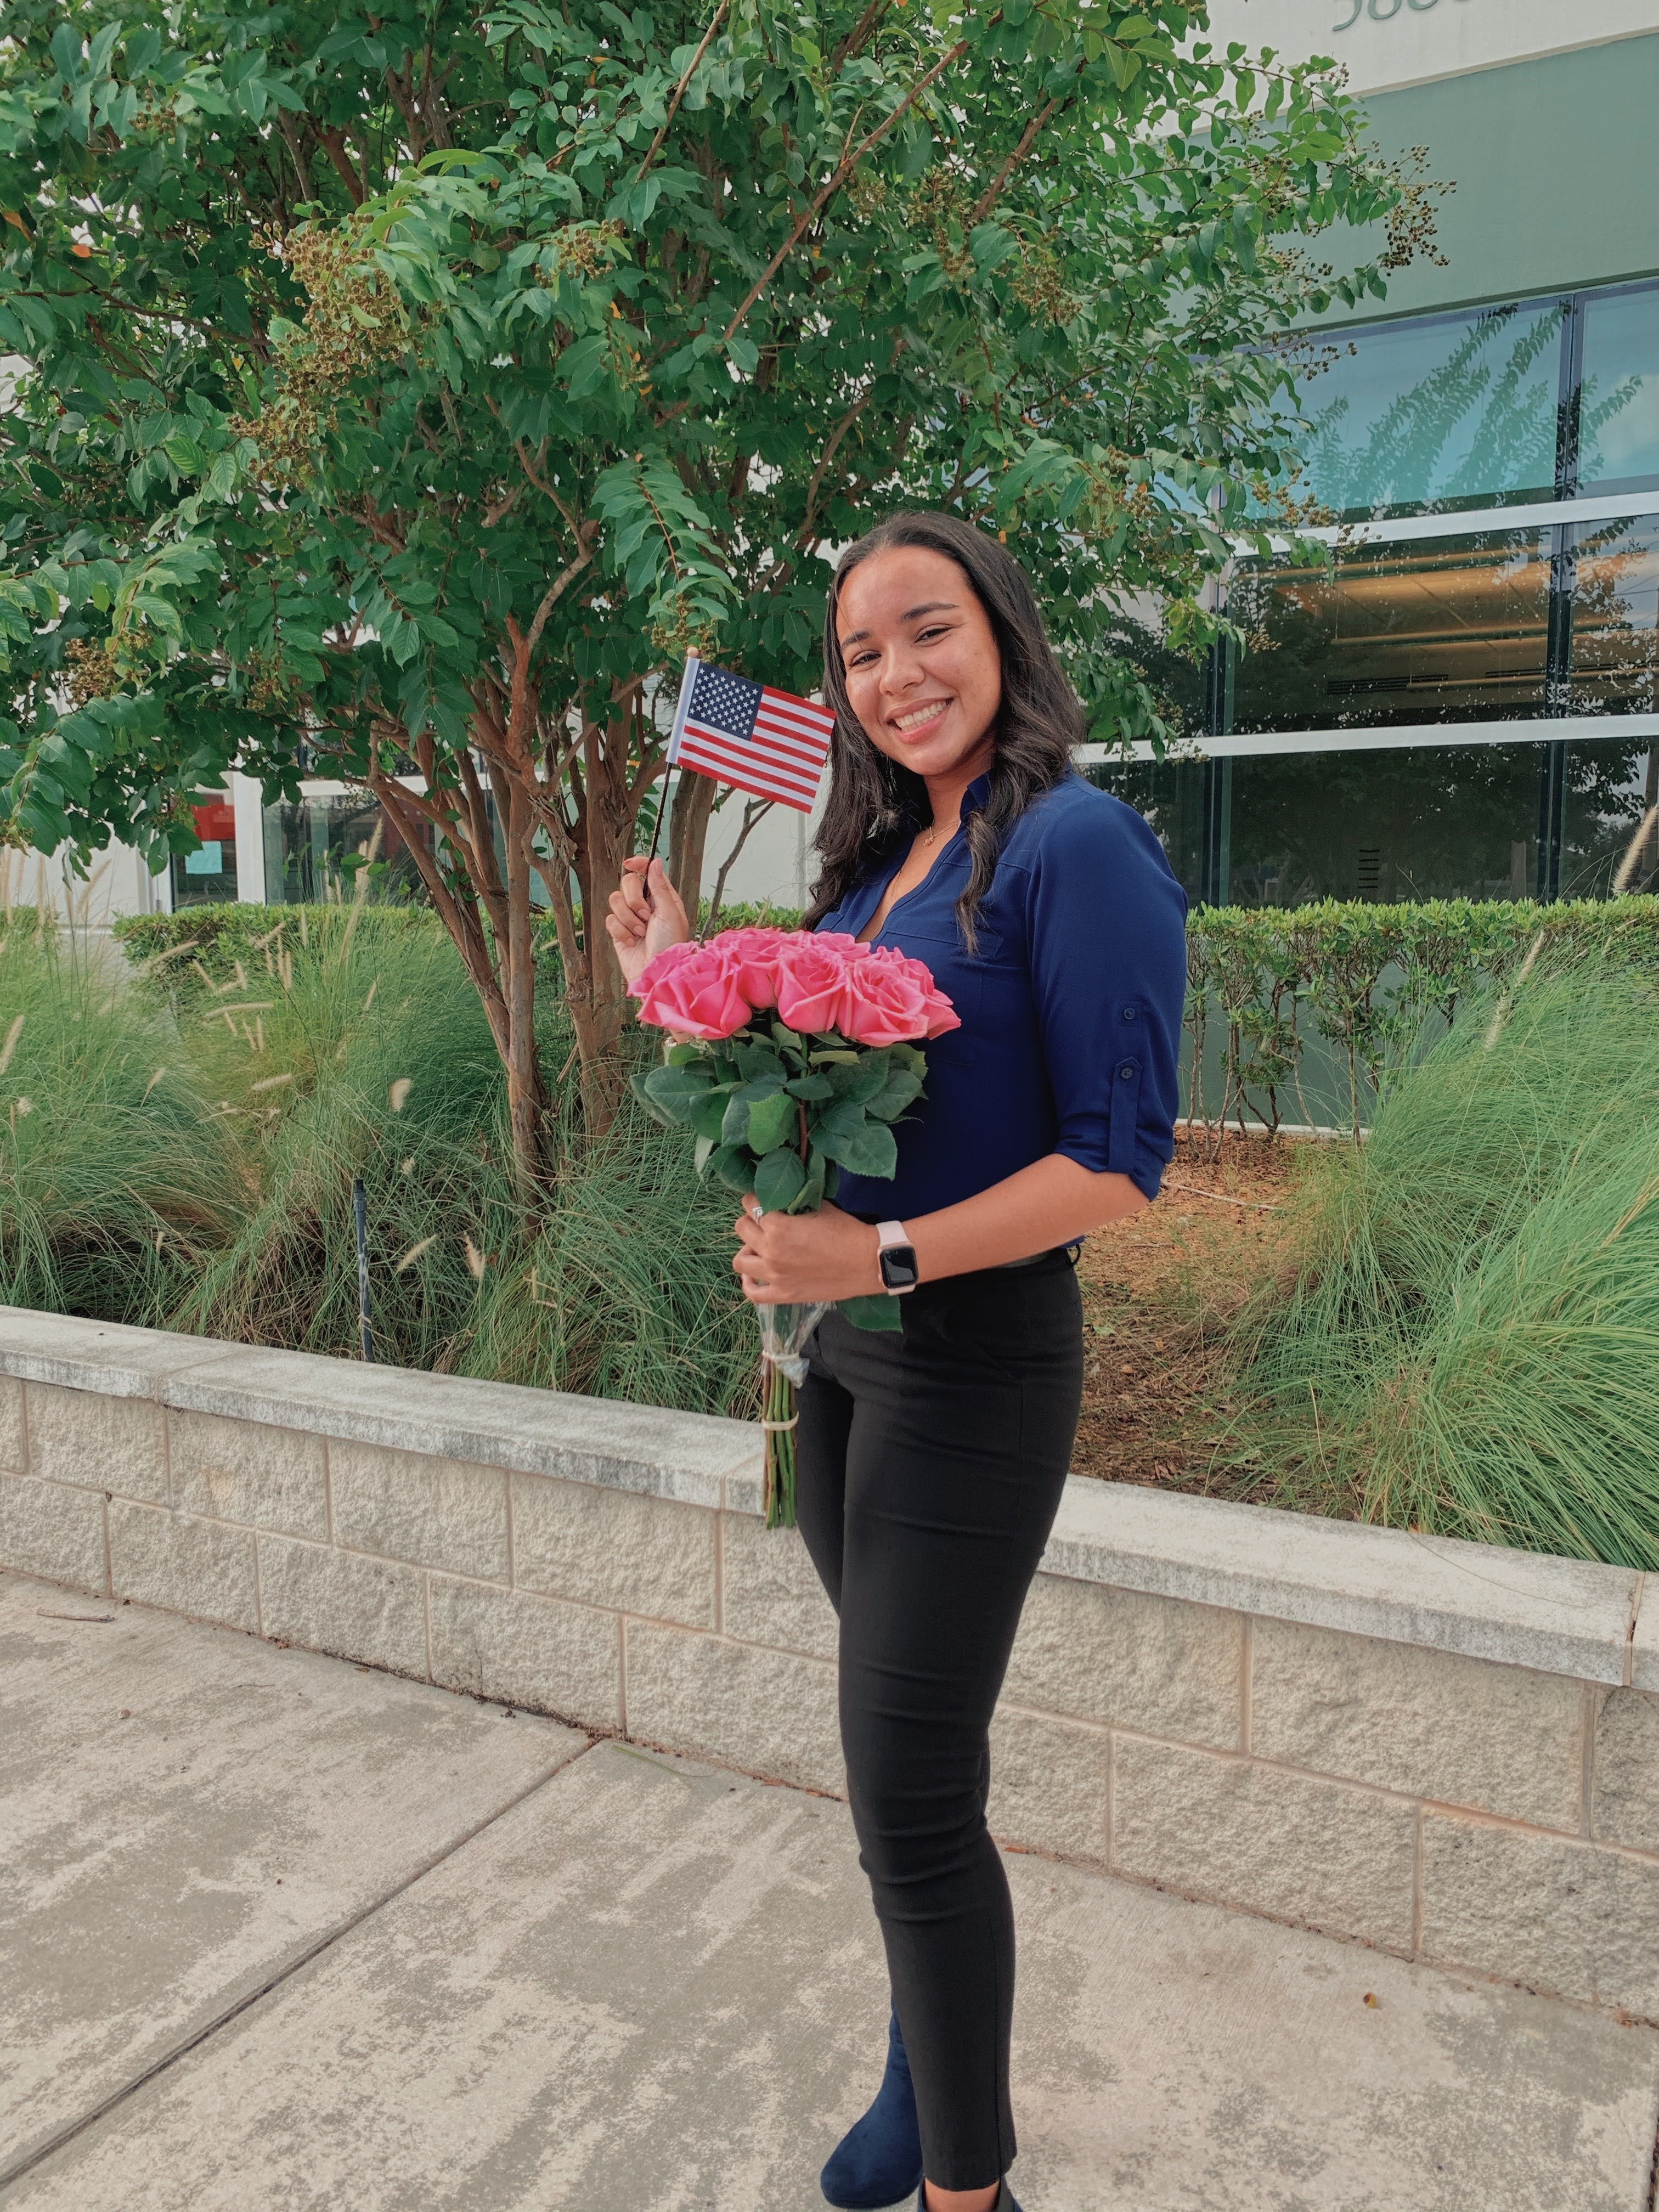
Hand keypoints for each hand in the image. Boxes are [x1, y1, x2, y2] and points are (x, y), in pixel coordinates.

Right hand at [605, 857, 691, 989]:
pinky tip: (631, 941)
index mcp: (662, 898)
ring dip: (628, 919)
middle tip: (646, 916)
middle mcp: (646, 905)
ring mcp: (631, 918)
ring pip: (615, 901)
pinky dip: (620, 931)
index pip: (647, 872)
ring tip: (640, 933)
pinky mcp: (619, 931)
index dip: (638, 865)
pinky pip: (610, 920)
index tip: (630, 864)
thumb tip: (655, 862)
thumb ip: (659, 886)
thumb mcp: (670, 912)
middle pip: (627, 883)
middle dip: (634, 900)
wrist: (656, 972)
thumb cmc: (669, 946)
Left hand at [732, 1197, 884, 1304]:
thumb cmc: (846, 1231)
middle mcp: (770, 1250)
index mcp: (777, 1226)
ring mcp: (774, 1275)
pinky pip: (752, 1292)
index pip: (751, 1205)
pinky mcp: (783, 1294)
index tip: (763, 1201)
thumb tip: (782, 1199)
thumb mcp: (819, 1207)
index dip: (756, 1200)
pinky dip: (748, 1282)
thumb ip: (794, 1203)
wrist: (866, 1262)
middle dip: (751, 1221)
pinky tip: (754, 1273)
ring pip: (740, 1259)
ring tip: (759, 1246)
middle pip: (742, 1228)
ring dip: (747, 1249)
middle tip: (765, 1221)